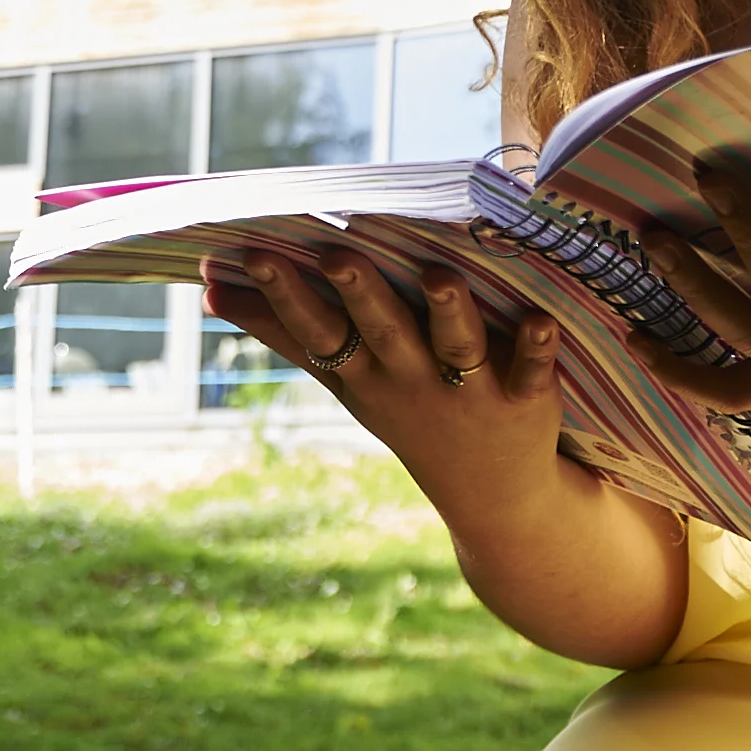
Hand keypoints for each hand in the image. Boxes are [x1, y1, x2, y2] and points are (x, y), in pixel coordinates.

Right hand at [200, 244, 567, 505]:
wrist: (492, 497)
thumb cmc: (405, 408)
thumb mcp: (341, 378)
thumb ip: (281, 329)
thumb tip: (208, 288)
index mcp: (363, 371)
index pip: (319, 329)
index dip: (285, 293)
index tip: (253, 252)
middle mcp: (411, 378)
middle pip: (383, 332)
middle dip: (359, 294)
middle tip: (335, 254)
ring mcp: (469, 390)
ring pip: (456, 345)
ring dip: (449, 312)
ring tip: (440, 275)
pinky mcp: (524, 398)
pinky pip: (531, 370)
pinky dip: (536, 348)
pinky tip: (542, 320)